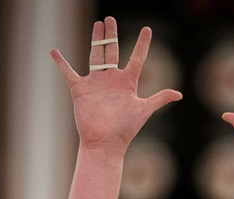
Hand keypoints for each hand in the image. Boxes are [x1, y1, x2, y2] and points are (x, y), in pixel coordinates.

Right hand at [51, 16, 181, 155]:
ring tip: (97, 24)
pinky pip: (68, 72)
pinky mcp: (80, 89)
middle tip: (109, 19)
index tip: (147, 29)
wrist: (105, 143)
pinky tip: (54, 52)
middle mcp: (112, 79)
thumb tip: (180, 94)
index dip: (142, 43)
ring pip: (95, 55)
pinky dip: (61, 63)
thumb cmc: (125, 129)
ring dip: (95, 39)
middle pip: (112, 51)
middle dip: (111, 35)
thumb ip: (159, 99)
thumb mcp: (144, 110)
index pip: (137, 58)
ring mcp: (96, 82)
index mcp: (128, 83)